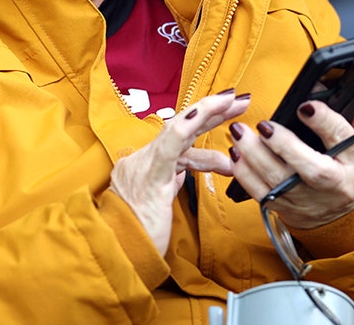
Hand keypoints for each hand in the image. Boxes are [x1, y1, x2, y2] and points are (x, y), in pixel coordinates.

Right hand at [109, 90, 249, 254]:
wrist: (116, 255)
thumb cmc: (137, 237)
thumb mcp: (156, 205)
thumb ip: (166, 183)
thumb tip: (179, 172)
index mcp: (145, 167)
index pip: (177, 139)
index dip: (201, 122)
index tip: (226, 110)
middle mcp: (142, 161)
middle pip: (180, 128)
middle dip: (210, 111)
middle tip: (238, 98)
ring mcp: (145, 167)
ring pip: (177, 130)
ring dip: (208, 115)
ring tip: (235, 108)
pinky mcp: (151, 177)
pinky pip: (172, 143)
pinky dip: (191, 123)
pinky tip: (208, 111)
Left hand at [229, 90, 353, 228]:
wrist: (346, 214)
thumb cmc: (352, 168)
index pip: (342, 138)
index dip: (324, 122)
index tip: (304, 106)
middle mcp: (335, 184)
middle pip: (311, 169)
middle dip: (285, 146)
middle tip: (263, 125)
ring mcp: (309, 200)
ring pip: (280, 183)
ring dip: (255, 158)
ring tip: (239, 133)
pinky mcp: (287, 209)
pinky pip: (263, 196)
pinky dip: (246, 176)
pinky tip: (236, 155)